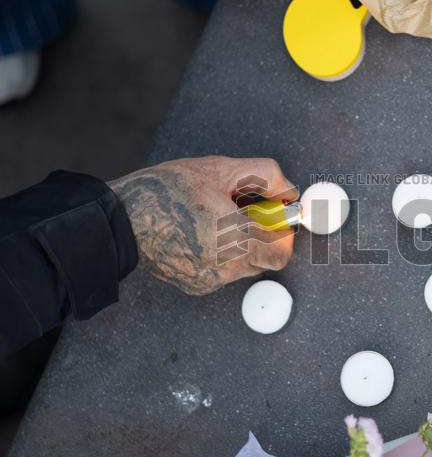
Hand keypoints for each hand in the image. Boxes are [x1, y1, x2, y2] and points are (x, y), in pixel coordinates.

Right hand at [110, 156, 296, 293]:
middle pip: (265, 260)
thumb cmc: (164, 192)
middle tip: (246, 212)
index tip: (277, 216)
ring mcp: (210, 280)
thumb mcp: (219, 170)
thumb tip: (288, 190)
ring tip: (217, 219)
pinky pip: (222, 272)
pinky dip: (221, 254)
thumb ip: (264, 176)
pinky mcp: (196, 286)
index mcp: (235, 239)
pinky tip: (202, 232)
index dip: (283, 232)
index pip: (282, 252)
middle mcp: (225, 267)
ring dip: (242, 245)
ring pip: (244, 266)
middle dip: (263, 236)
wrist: (119, 220)